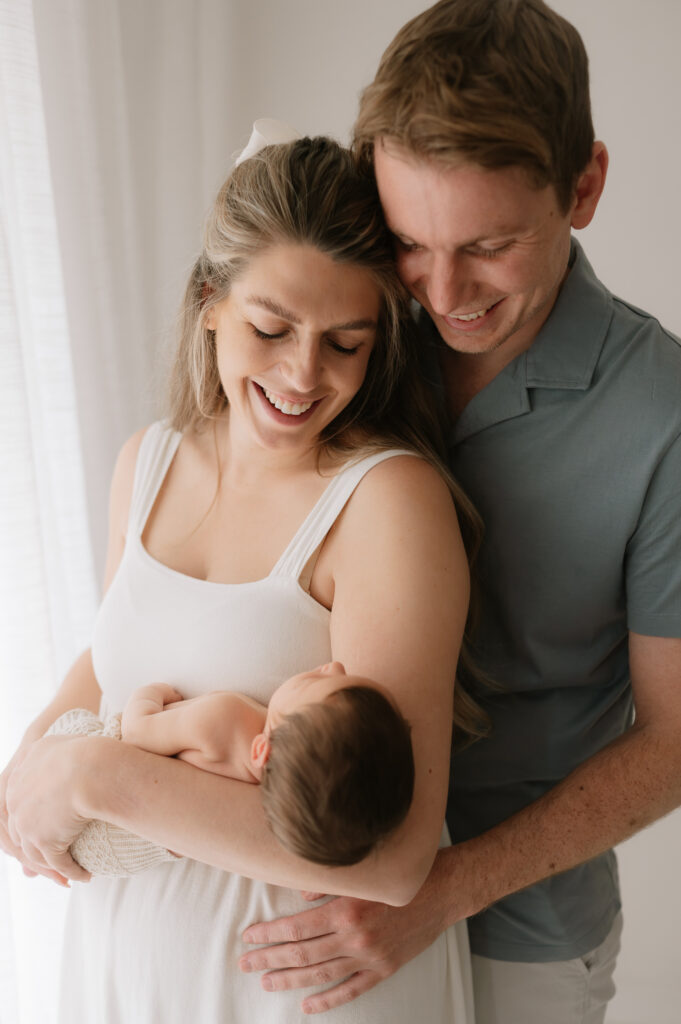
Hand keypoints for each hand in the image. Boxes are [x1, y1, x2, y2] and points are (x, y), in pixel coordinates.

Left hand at [5, 734, 91, 882]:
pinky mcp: (43, 840)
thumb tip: (39, 757)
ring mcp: (27, 823)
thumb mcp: (55, 745)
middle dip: (37, 853)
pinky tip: (84, 875)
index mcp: (17, 777)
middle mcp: (16, 801)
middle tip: (55, 865)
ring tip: (71, 874)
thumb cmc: (83, 750)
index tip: (48, 834)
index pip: (16, 807)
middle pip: (20, 834)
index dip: (30, 824)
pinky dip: (71, 871)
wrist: (90, 768)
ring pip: (36, 854)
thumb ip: (44, 754)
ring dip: (53, 868)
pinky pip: (58, 862)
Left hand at [239, 853, 452, 1014]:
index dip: (269, 934)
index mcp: (347, 909)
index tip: (249, 937)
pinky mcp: (383, 969)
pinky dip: (328, 1001)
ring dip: (290, 980)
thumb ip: (329, 880)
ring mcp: (369, 958)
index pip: (297, 928)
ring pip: (321, 975)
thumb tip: (299, 891)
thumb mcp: (365, 871)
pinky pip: (350, 990)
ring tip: (267, 982)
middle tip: (245, 964)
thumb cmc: (403, 874)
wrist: (444, 891)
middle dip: (269, 960)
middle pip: (302, 954)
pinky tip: (308, 1006)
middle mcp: (355, 937)